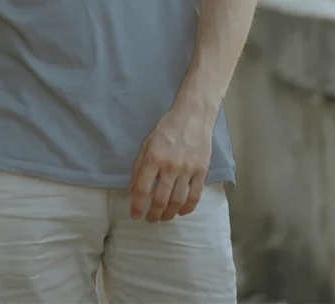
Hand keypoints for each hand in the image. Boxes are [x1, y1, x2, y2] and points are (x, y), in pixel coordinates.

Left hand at [129, 106, 213, 221]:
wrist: (193, 116)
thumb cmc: (167, 128)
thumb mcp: (147, 143)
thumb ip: (138, 167)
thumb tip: (132, 191)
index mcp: (153, 158)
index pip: (142, 189)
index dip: (137, 206)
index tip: (135, 215)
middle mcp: (170, 166)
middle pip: (160, 199)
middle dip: (153, 214)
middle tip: (150, 220)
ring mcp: (187, 169)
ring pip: (177, 201)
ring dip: (169, 214)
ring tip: (163, 218)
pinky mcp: (202, 171)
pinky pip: (195, 196)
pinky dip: (187, 208)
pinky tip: (181, 212)